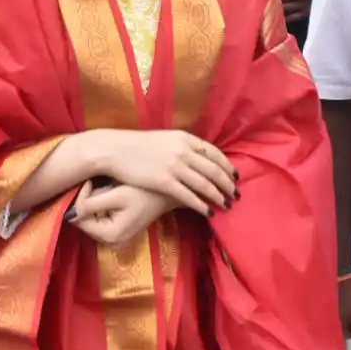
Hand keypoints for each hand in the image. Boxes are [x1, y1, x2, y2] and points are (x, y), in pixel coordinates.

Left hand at [68, 182, 171, 248]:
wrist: (167, 193)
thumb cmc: (144, 192)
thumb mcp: (117, 195)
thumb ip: (90, 205)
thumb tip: (69, 214)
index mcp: (110, 236)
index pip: (79, 219)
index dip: (81, 199)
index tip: (91, 183)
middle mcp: (112, 244)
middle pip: (84, 221)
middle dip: (89, 202)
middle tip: (103, 185)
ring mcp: (115, 240)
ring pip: (91, 219)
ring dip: (96, 203)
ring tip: (112, 190)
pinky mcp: (118, 234)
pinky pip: (100, 220)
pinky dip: (103, 207)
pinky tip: (115, 197)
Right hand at [88, 130, 236, 215]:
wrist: (114, 150)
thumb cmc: (137, 145)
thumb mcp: (164, 139)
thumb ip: (182, 146)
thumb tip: (198, 157)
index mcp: (185, 138)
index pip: (214, 153)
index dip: (227, 166)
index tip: (235, 176)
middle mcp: (183, 151)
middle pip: (214, 170)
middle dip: (227, 184)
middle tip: (236, 194)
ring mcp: (174, 166)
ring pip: (205, 184)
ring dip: (218, 196)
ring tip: (226, 205)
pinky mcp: (164, 182)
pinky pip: (189, 196)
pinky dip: (201, 205)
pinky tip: (208, 211)